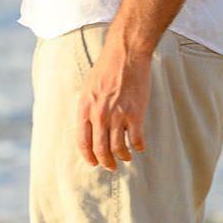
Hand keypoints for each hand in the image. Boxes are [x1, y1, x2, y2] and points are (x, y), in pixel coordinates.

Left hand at [77, 34, 150, 170]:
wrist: (125, 56)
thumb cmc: (106, 69)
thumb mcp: (87, 89)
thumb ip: (88, 109)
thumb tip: (89, 126)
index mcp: (85, 109)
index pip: (83, 142)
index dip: (89, 156)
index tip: (94, 162)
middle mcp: (99, 116)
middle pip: (100, 149)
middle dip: (106, 162)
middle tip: (111, 166)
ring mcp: (117, 116)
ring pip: (118, 148)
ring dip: (123, 157)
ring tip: (126, 157)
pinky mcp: (135, 114)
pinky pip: (136, 139)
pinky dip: (138, 146)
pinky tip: (139, 146)